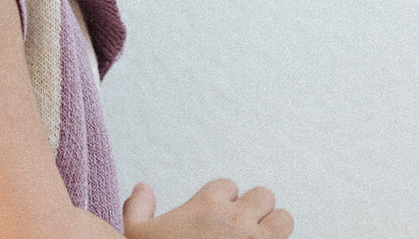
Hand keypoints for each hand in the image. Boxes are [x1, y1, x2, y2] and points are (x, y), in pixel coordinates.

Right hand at [123, 179, 293, 238]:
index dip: (222, 201)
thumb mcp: (134, 233)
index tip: (215, 218)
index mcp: (207, 204)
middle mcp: (237, 219)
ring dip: (274, 229)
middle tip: (242, 229)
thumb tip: (143, 188)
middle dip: (255, 210)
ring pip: (284, 220)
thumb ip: (138, 207)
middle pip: (264, 196)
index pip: (228, 185)